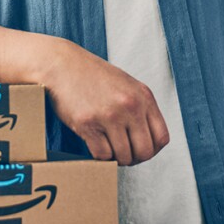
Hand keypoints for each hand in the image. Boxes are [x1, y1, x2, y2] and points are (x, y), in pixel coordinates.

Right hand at [40, 41, 169, 165]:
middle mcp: (130, 106)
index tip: (139, 149)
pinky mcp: (88, 124)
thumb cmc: (93, 76)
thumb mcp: (127, 85)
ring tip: (108, 148)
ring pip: (123, 156)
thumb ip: (140, 108)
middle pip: (144, 152)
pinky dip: (100, 156)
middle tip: (123, 154)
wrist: (62, 64)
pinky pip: (102, 155)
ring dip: (116, 158)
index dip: (151, 150)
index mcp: (143, 96)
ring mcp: (109, 115)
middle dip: (134, 159)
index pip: (161, 138)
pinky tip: (95, 144)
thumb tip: (147, 139)